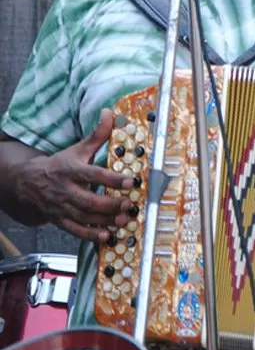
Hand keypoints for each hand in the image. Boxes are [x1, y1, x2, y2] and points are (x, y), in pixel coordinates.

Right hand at [14, 109, 134, 241]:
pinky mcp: (59, 220)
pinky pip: (74, 230)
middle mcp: (65, 190)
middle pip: (88, 200)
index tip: (132, 181)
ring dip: (105, 221)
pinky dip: (90, 235)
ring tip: (124, 220)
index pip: (94, 174)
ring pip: (84, 217)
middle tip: (129, 205)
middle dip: (110, 205)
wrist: (27, 182)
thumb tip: (109, 113)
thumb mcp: (77, 149)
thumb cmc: (59, 164)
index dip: (113, 179)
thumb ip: (97, 135)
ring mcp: (61, 207)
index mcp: (70, 170)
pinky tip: (106, 236)